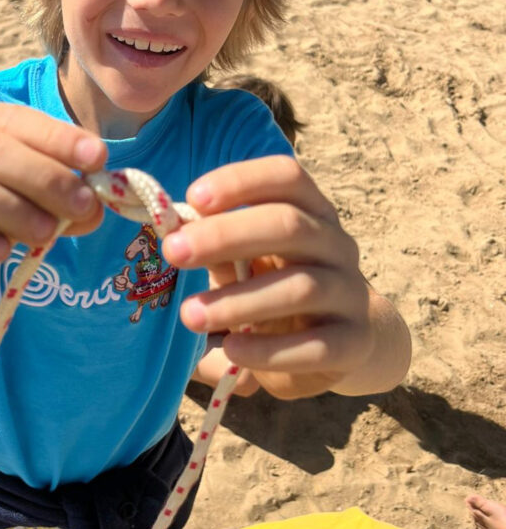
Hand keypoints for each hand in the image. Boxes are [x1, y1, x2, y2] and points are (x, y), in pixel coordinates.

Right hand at [0, 103, 106, 310]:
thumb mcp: (20, 202)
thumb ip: (55, 197)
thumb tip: (98, 203)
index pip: (10, 118)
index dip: (56, 138)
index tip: (98, 159)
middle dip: (42, 176)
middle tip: (83, 205)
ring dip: (12, 209)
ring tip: (48, 233)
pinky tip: (1, 253)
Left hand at [162, 156, 371, 399]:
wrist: (345, 340)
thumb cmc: (279, 287)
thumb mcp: (250, 260)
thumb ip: (218, 246)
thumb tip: (173, 232)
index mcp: (311, 212)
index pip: (287, 177)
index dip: (241, 181)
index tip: (193, 199)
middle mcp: (337, 245)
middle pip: (290, 225)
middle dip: (226, 235)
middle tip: (174, 252)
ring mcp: (350, 293)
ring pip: (300, 288)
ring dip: (238, 300)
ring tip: (190, 315)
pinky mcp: (354, 342)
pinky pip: (316, 347)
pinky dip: (270, 350)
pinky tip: (232, 351)